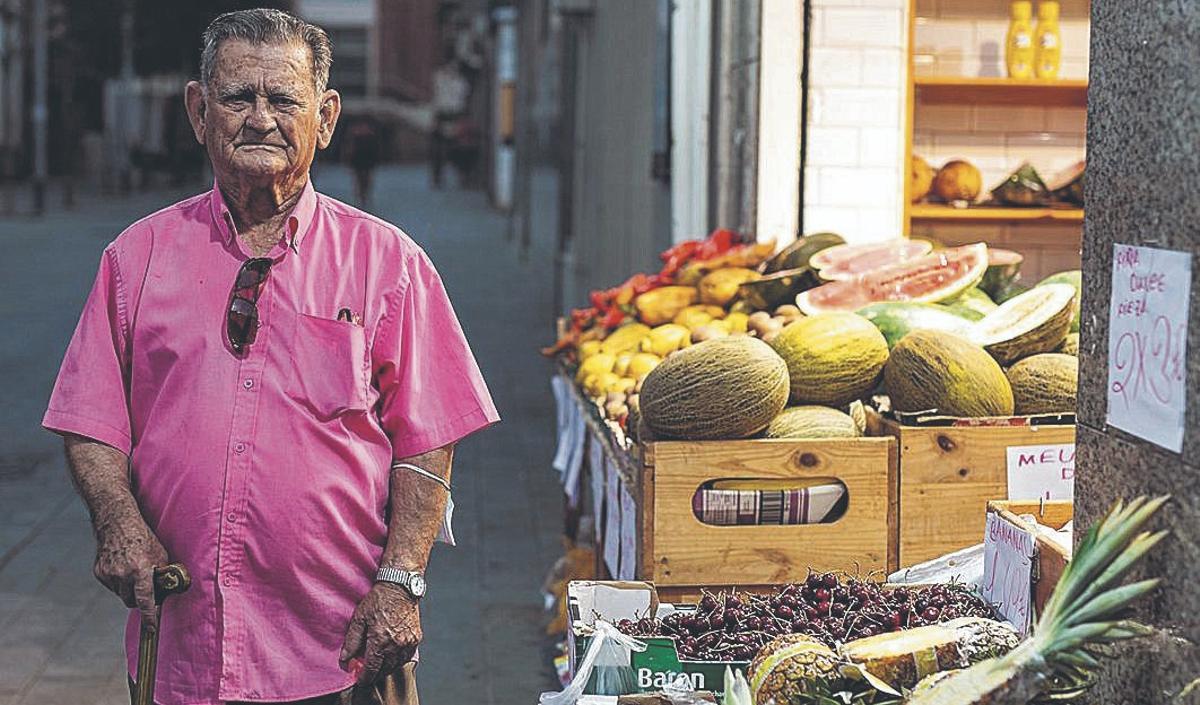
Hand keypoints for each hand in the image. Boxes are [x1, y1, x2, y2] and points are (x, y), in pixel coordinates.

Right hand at [93, 510, 168, 631]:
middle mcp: (122, 574)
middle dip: (139, 599)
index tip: (152, 629)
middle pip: (131, 601)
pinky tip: (122, 567)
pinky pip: (111, 586)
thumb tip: (166, 591)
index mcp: (140, 570)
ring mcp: (108, 574)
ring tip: (133, 570)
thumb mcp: (160, 554)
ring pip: (120, 594)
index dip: (149, 616)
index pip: (145, 600)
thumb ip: (162, 574)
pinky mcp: (99, 572)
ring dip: (128, 589)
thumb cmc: (143, 537)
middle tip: (145, 587)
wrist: (117, 522)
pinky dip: (118, 582)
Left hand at [340, 582, 421, 683]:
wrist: (400, 587)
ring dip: (386, 667)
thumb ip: (351, 642)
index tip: (360, 679)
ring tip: (378, 662)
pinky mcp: (416, 638)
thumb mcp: (359, 619)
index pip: (372, 669)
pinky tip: (390, 655)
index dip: (365, 678)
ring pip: (396, 665)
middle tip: (367, 671)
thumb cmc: (378, 600)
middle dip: (375, 673)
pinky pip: (406, 657)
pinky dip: (398, 660)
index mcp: (380, 640)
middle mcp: (396, 644)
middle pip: (384, 670)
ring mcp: (408, 642)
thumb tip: (345, 660)